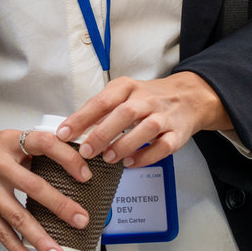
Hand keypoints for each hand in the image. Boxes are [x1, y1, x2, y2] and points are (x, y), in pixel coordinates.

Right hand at [0, 121, 92, 250]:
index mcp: (7, 141)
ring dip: (40, 238)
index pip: (43, 143)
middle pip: (33, 186)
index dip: (67, 158)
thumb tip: (63, 166)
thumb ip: (28, 152)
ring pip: (17, 217)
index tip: (85, 173)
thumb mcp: (1, 138)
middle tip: (81, 220)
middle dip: (60, 206)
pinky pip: (0, 232)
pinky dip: (17, 250)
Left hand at [58, 73, 228, 168]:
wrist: (187, 97)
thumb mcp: (123, 95)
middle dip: (103, 133)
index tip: (63, 133)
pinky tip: (130, 163)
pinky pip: (164, 146)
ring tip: (108, 158)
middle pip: (125, 113)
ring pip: (146, 128)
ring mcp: (164, 116)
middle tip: (86, 151)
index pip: (102, 100)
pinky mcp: (178, 133)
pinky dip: (146, 156)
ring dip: (125, 144)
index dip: (81, 118)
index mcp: (127, 87)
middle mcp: (146, 99)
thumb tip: (73, 129)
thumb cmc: (146, 99)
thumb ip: (102, 110)